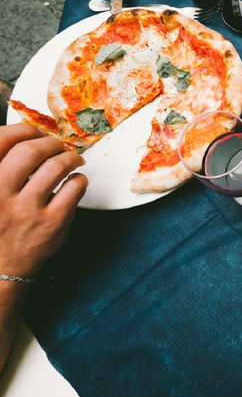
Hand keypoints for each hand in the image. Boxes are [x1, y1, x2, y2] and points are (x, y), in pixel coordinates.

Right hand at [0, 124, 87, 278]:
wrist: (1, 267)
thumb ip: (1, 167)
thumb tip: (23, 138)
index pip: (1, 141)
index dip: (23, 130)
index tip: (34, 131)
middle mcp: (0, 194)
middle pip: (30, 151)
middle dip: (49, 142)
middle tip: (57, 145)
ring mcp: (27, 210)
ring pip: (56, 166)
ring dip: (69, 157)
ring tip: (72, 160)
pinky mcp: (52, 223)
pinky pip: (74, 188)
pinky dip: (79, 179)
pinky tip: (75, 181)